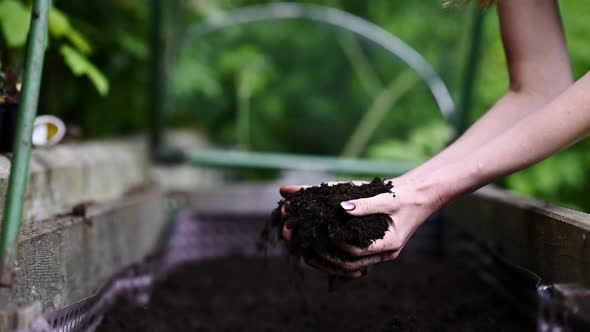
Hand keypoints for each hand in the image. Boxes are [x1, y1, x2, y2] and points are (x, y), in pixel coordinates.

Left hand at [280, 180, 442, 277]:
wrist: (419, 198)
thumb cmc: (405, 197)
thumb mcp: (386, 198)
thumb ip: (365, 204)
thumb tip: (342, 207)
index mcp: (390, 243)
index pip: (359, 252)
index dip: (338, 246)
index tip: (322, 235)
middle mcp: (385, 253)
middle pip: (352, 266)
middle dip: (328, 262)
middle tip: (307, 254)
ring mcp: (379, 254)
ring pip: (352, 269)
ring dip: (330, 265)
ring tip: (308, 257)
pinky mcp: (374, 249)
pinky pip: (354, 263)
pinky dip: (338, 262)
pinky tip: (320, 258)